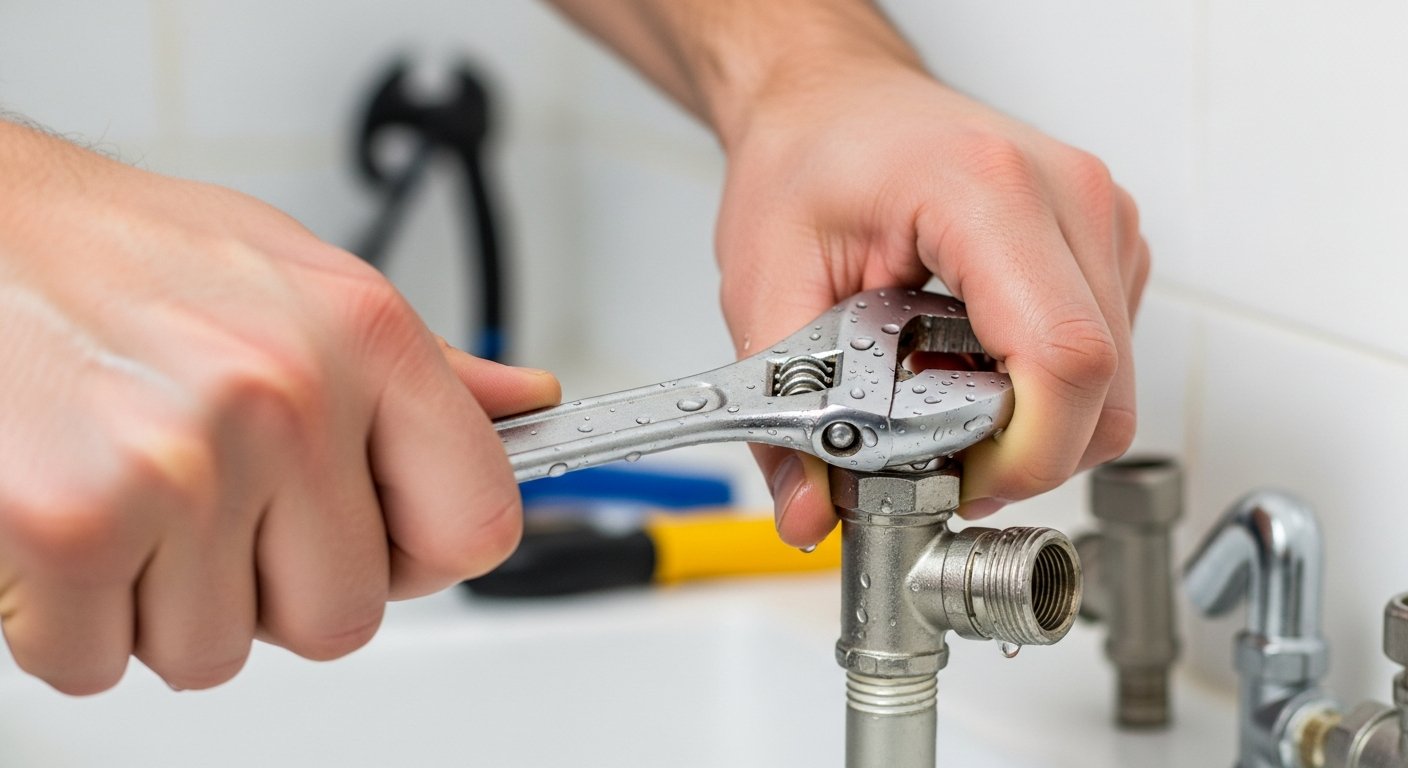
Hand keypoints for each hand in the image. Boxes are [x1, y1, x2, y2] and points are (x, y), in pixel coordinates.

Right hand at [0, 123, 558, 693]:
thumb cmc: (121, 255)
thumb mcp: (300, 280)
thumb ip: (423, 366)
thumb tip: (525, 405)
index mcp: (364, 337)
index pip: (476, 520)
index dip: (425, 554)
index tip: (387, 541)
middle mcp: (285, 399)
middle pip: (341, 616)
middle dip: (273, 590)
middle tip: (212, 510)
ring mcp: (177, 466)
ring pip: (215, 650)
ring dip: (165, 603)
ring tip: (129, 494)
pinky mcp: (65, 524)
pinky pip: (98, 662)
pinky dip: (69, 621)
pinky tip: (64, 527)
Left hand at [715, 64, 1147, 544]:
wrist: (834, 99)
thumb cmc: (810, 157)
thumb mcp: (765, 283)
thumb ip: (784, 410)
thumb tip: (811, 511)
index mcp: (985, 191)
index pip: (1064, 359)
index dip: (1023, 456)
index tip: (958, 482)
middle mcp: (1068, 195)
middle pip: (1103, 389)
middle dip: (1023, 456)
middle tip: (938, 460)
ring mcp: (1100, 217)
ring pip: (1113, 385)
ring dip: (1034, 425)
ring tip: (944, 399)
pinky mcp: (1106, 244)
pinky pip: (1107, 357)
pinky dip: (1044, 390)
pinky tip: (973, 366)